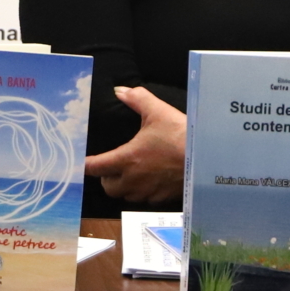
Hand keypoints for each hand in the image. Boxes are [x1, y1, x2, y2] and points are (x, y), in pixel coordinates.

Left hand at [85, 86, 186, 204]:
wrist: (208, 159)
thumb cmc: (181, 135)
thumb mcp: (158, 112)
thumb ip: (137, 99)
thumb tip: (120, 91)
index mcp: (126, 159)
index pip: (95, 167)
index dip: (85, 165)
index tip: (82, 161)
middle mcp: (133, 179)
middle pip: (108, 187)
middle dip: (107, 178)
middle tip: (112, 166)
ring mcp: (148, 192)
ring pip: (126, 195)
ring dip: (124, 186)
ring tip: (131, 173)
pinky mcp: (162, 198)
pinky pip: (145, 199)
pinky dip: (143, 191)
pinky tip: (151, 180)